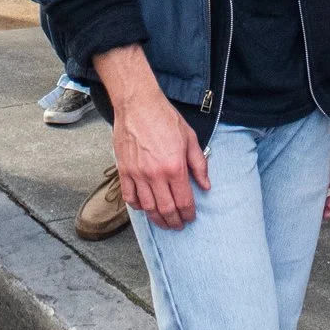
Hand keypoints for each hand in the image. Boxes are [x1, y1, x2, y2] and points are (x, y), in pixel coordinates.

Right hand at [98, 48, 208, 228]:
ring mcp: (137, 174)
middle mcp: (155, 174)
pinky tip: (144, 207)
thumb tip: (205, 185)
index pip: (184, 201)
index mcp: (175, 167)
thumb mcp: (190, 138)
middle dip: (174, 221)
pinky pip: (129, 196)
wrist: (138, 104)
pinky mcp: (124, 170)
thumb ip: (199, 164)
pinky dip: (136, 206)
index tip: (190, 217)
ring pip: (148, 207)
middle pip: (166, 209)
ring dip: (157, 219)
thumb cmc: (164, 118)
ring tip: (164, 222)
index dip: (189, 214)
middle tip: (178, 225)